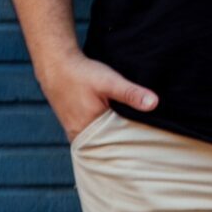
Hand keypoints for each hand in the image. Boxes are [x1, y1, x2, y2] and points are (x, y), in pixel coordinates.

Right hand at [38, 49, 157, 141]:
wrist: (57, 65)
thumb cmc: (83, 74)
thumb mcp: (110, 81)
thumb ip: (131, 93)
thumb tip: (154, 104)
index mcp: (88, 131)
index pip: (117, 146)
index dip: (133, 143)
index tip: (150, 142)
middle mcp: (79, 136)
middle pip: (108, 145)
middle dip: (124, 143)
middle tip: (145, 142)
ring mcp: (74, 132)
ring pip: (100, 140)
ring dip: (114, 136)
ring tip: (132, 134)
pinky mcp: (73, 125)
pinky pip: (92, 134)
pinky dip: (104, 131)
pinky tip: (114, 124)